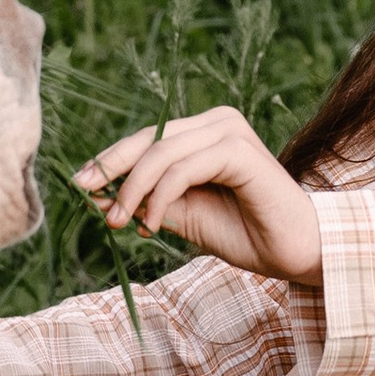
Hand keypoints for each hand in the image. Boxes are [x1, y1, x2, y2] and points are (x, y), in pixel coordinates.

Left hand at [75, 106, 322, 284]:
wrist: (295, 253)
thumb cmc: (245, 234)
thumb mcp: (183, 217)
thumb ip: (146, 202)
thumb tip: (94, 197)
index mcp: (205, 133)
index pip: (147, 139)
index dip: (110, 160)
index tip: (79, 185)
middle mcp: (218, 122)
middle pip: (149, 139)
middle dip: (111, 168)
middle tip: (84, 194)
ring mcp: (230, 132)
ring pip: (161, 152)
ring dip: (132, 189)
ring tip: (119, 222)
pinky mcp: (239, 151)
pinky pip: (183, 169)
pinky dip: (160, 196)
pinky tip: (151, 223)